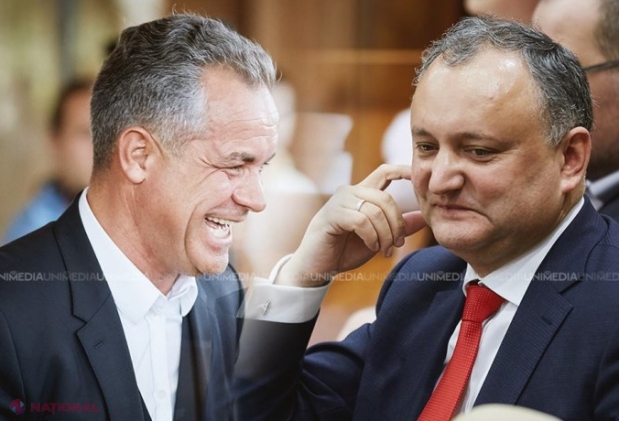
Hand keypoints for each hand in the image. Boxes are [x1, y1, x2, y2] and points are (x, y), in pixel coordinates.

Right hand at [276, 164, 426, 286]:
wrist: (317, 267)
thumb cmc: (345, 251)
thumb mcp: (378, 239)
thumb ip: (398, 228)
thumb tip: (422, 218)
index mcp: (361, 194)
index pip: (384, 172)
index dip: (403, 171)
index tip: (418, 178)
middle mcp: (350, 192)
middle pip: (386, 198)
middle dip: (397, 223)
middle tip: (398, 244)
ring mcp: (339, 201)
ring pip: (375, 211)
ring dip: (385, 235)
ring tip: (384, 250)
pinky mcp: (331, 214)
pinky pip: (362, 221)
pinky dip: (372, 237)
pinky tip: (371, 247)